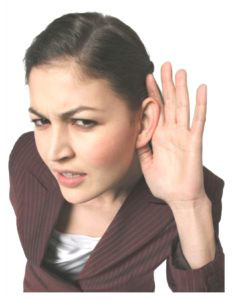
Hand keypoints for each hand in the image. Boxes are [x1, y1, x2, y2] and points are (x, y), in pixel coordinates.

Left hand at [136, 62, 207, 207]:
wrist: (179, 198)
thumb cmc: (164, 183)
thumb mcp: (145, 163)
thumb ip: (141, 146)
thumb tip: (133, 132)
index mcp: (159, 136)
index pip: (156, 109)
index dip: (152, 93)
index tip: (146, 77)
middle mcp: (171, 132)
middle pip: (169, 102)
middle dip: (166, 83)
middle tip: (164, 65)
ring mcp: (183, 135)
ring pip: (182, 106)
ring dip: (181, 89)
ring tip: (180, 71)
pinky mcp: (194, 142)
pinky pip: (198, 120)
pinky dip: (200, 105)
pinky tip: (201, 89)